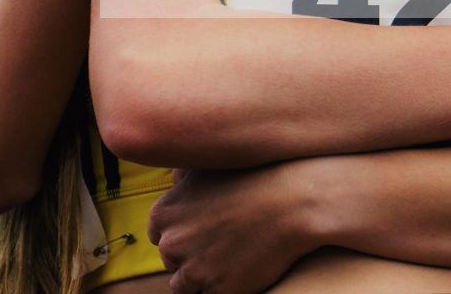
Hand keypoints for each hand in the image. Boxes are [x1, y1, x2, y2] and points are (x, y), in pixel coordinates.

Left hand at [147, 164, 320, 293]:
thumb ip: (179, 179)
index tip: (202, 233)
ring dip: (202, 278)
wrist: (290, 202)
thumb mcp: (205, 168)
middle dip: (191, 257)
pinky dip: (221, 289)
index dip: (182, 236)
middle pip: (171, 261)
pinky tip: (238, 272)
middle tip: (221, 244)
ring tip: (228, 260)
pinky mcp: (219, 291)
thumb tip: (171, 181)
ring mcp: (194, 270)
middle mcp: (172, 243)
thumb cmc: (251, 178)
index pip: (159, 237)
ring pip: (185, 286)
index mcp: (163, 214)